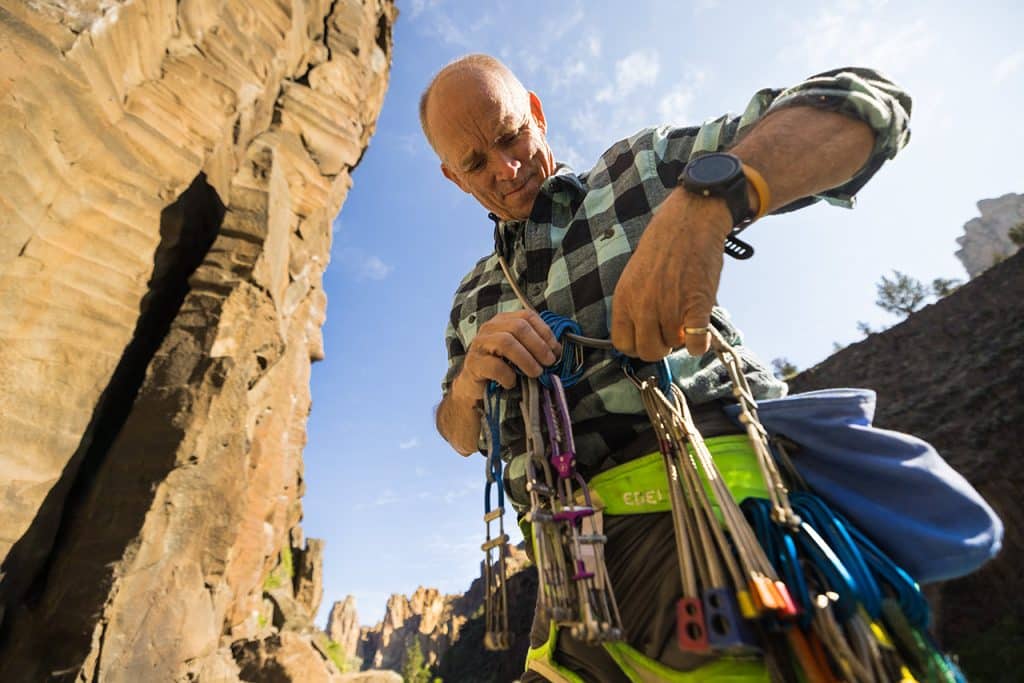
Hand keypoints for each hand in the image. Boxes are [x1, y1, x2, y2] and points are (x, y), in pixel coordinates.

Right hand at [451, 310, 560, 400]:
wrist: (475, 388)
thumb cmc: (501, 368)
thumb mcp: (519, 354)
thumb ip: (535, 347)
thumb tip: (557, 350)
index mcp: (503, 321)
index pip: (527, 316)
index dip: (544, 331)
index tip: (556, 349)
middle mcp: (490, 328)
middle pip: (518, 327)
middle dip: (538, 345)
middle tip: (549, 362)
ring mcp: (479, 344)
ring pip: (506, 342)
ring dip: (526, 359)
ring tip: (535, 373)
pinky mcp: (473, 363)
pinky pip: (494, 366)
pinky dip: (508, 375)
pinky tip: (513, 383)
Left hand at [611, 189, 732, 360]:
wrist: (689, 221)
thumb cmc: (663, 246)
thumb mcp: (634, 275)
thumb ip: (634, 305)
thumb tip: (641, 333)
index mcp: (624, 299)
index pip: (622, 344)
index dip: (637, 345)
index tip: (648, 338)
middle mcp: (643, 307)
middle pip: (648, 351)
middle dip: (661, 347)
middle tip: (670, 333)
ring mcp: (670, 308)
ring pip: (674, 345)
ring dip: (682, 338)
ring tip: (685, 317)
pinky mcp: (697, 305)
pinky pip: (696, 342)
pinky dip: (700, 344)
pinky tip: (701, 334)